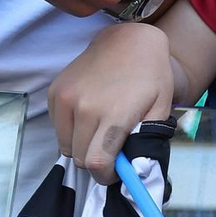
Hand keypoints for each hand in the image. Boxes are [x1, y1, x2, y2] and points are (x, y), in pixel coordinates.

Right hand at [48, 22, 173, 180]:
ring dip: (83, 148)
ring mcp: (65, 99)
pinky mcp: (54, 93)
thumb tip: (135, 171)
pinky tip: (90, 117)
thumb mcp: (161, 109)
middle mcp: (84, 108)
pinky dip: (71, 132)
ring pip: (66, 146)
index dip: (107, 175)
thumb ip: (147, 141)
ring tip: (102, 132)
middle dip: (97, 163)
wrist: (128, 41)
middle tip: (112, 152)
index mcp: (114, 114)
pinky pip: (58, 129)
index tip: (116, 172)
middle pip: (80, 158)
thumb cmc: (151, 76)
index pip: (97, 163)